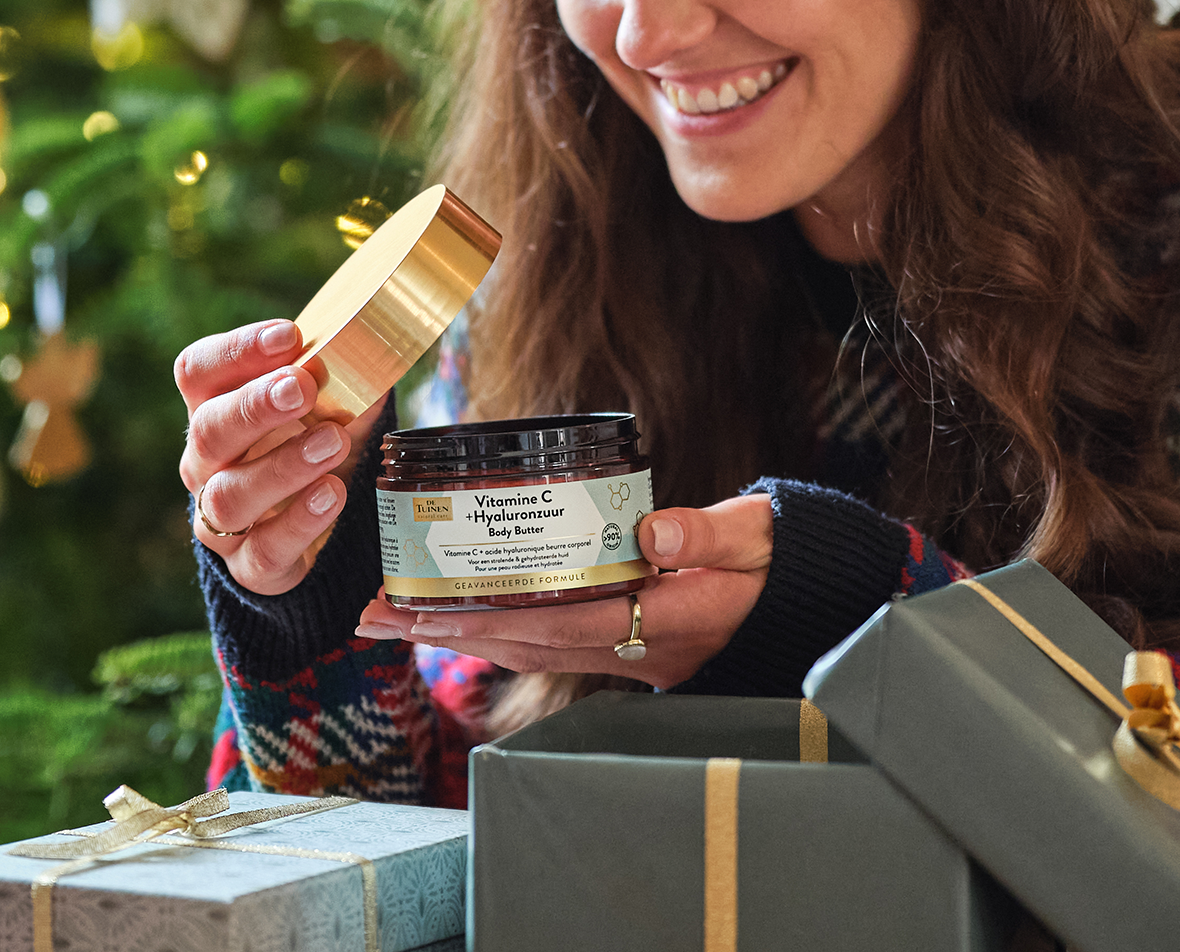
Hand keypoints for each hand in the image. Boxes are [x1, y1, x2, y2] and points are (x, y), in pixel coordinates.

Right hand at [173, 319, 383, 594]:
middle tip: (301, 387)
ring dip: (282, 466)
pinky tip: (332, 494)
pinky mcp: (248, 566)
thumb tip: (382, 338)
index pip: (198, 370)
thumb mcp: (326, 404)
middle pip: (207, 430)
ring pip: (229, 496)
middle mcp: (205, 463)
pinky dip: (299, 522)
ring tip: (333, 442)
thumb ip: (343, 373)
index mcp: (213, 409)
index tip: (289, 335)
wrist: (308, 528)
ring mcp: (220, 518)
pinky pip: (263, 549)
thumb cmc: (312, 444)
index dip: (237, 351)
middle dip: (254, 407)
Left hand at [349, 493, 775, 688]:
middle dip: (445, 633)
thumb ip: (711, 532)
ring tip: (386, 618)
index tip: (431, 609)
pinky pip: (542, 643)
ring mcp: (626, 651)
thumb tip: (655, 527)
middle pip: (523, 645)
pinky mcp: (620, 643)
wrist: (806, 599)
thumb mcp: (758, 536)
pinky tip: (445, 619)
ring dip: (453, 636)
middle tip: (372, 615)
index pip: (564, 625)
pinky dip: (489, 631)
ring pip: (524, 649)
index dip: (495, 619)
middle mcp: (636, 647)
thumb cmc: (780, 560)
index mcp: (668, 620)